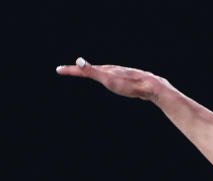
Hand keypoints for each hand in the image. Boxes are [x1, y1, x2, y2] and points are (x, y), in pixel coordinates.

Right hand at [55, 57, 169, 101]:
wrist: (153, 87)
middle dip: (81, 70)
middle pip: (94, 70)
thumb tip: (78, 60)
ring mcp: (123, 75)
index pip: (84, 69)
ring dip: (97, 73)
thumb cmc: (130, 85)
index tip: (58, 70)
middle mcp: (114, 71)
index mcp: (106, 71)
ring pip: (107, 73)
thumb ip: (93, 71)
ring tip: (91, 73)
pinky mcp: (132, 82)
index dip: (70, 70)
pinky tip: (117, 82)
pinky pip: (118, 79)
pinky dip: (110, 79)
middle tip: (70, 70)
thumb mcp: (109, 80)